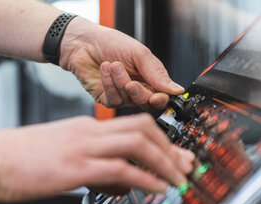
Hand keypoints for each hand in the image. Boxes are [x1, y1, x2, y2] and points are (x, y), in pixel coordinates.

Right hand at [0, 114, 193, 201]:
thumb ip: (92, 160)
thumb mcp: (64, 150)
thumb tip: (118, 176)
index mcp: (87, 128)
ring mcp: (84, 148)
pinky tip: (156, 187)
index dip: (160, 138)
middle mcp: (90, 132)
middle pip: (143, 129)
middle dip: (170, 147)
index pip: (134, 125)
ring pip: (137, 145)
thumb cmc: (23, 156)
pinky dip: (144, 178)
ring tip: (178, 178)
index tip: (174, 154)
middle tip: (185, 164)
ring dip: (164, 162)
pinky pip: (120, 168)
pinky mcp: (75, 167)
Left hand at [59, 17, 184, 110]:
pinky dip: (109, 85)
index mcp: (150, 78)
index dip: (161, 100)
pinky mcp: (106, 98)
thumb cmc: (111, 43)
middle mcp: (138, 88)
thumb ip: (157, 73)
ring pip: (129, 102)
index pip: (162, 96)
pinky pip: (114, 101)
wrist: (84, 42)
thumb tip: (176, 89)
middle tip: (131, 82)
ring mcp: (122, 95)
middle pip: (146, 104)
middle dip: (139, 93)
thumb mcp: (139, 54)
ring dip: (121, 83)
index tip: (157, 97)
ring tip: (114, 65)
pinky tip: (105, 70)